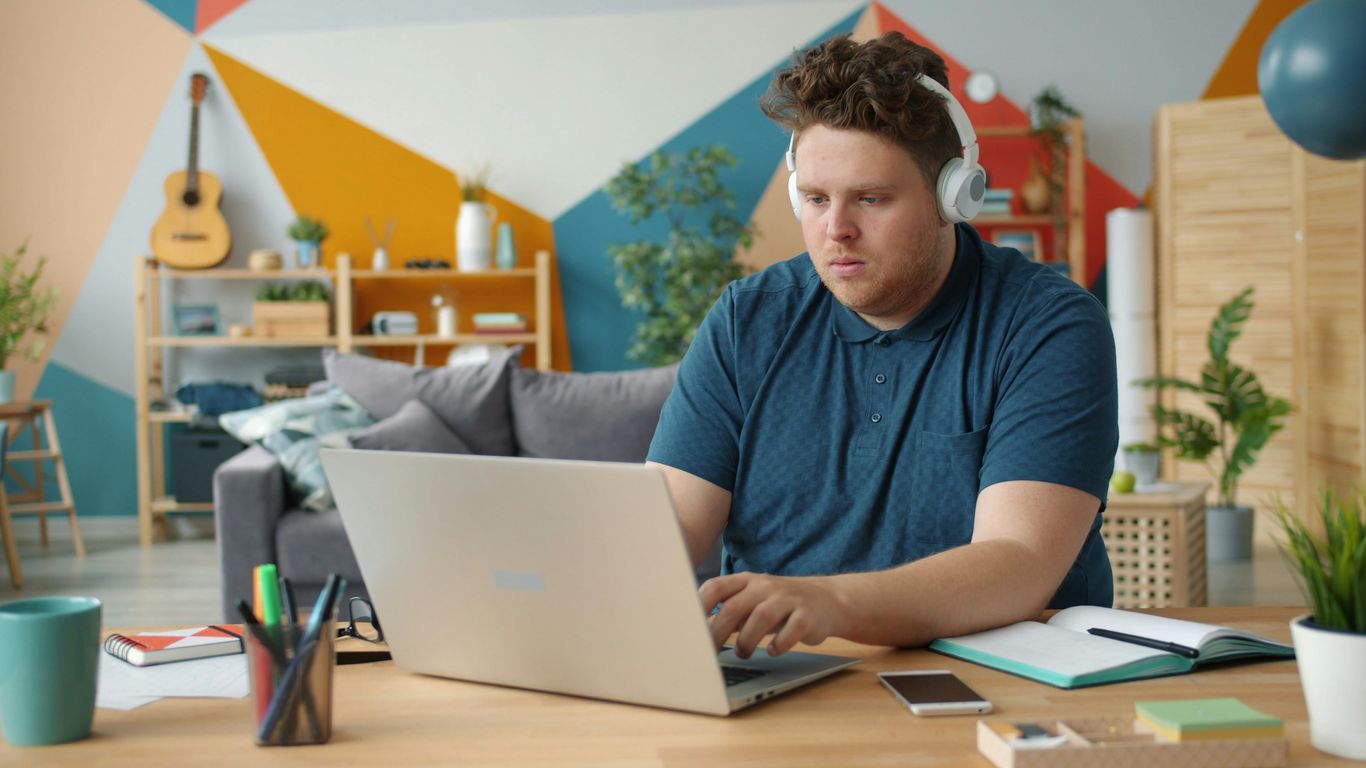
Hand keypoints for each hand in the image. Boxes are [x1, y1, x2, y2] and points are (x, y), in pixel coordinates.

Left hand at [698, 572, 845, 658]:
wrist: (828, 601)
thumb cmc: (781, 604)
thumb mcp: (753, 602)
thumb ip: (728, 613)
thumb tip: (697, 630)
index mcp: (747, 581)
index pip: (716, 587)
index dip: (699, 605)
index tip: (688, 627)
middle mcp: (766, 586)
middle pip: (733, 608)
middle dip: (718, 634)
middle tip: (712, 652)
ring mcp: (788, 599)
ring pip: (760, 618)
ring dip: (747, 642)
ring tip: (743, 653)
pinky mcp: (807, 616)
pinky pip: (790, 631)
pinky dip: (778, 645)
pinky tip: (774, 650)